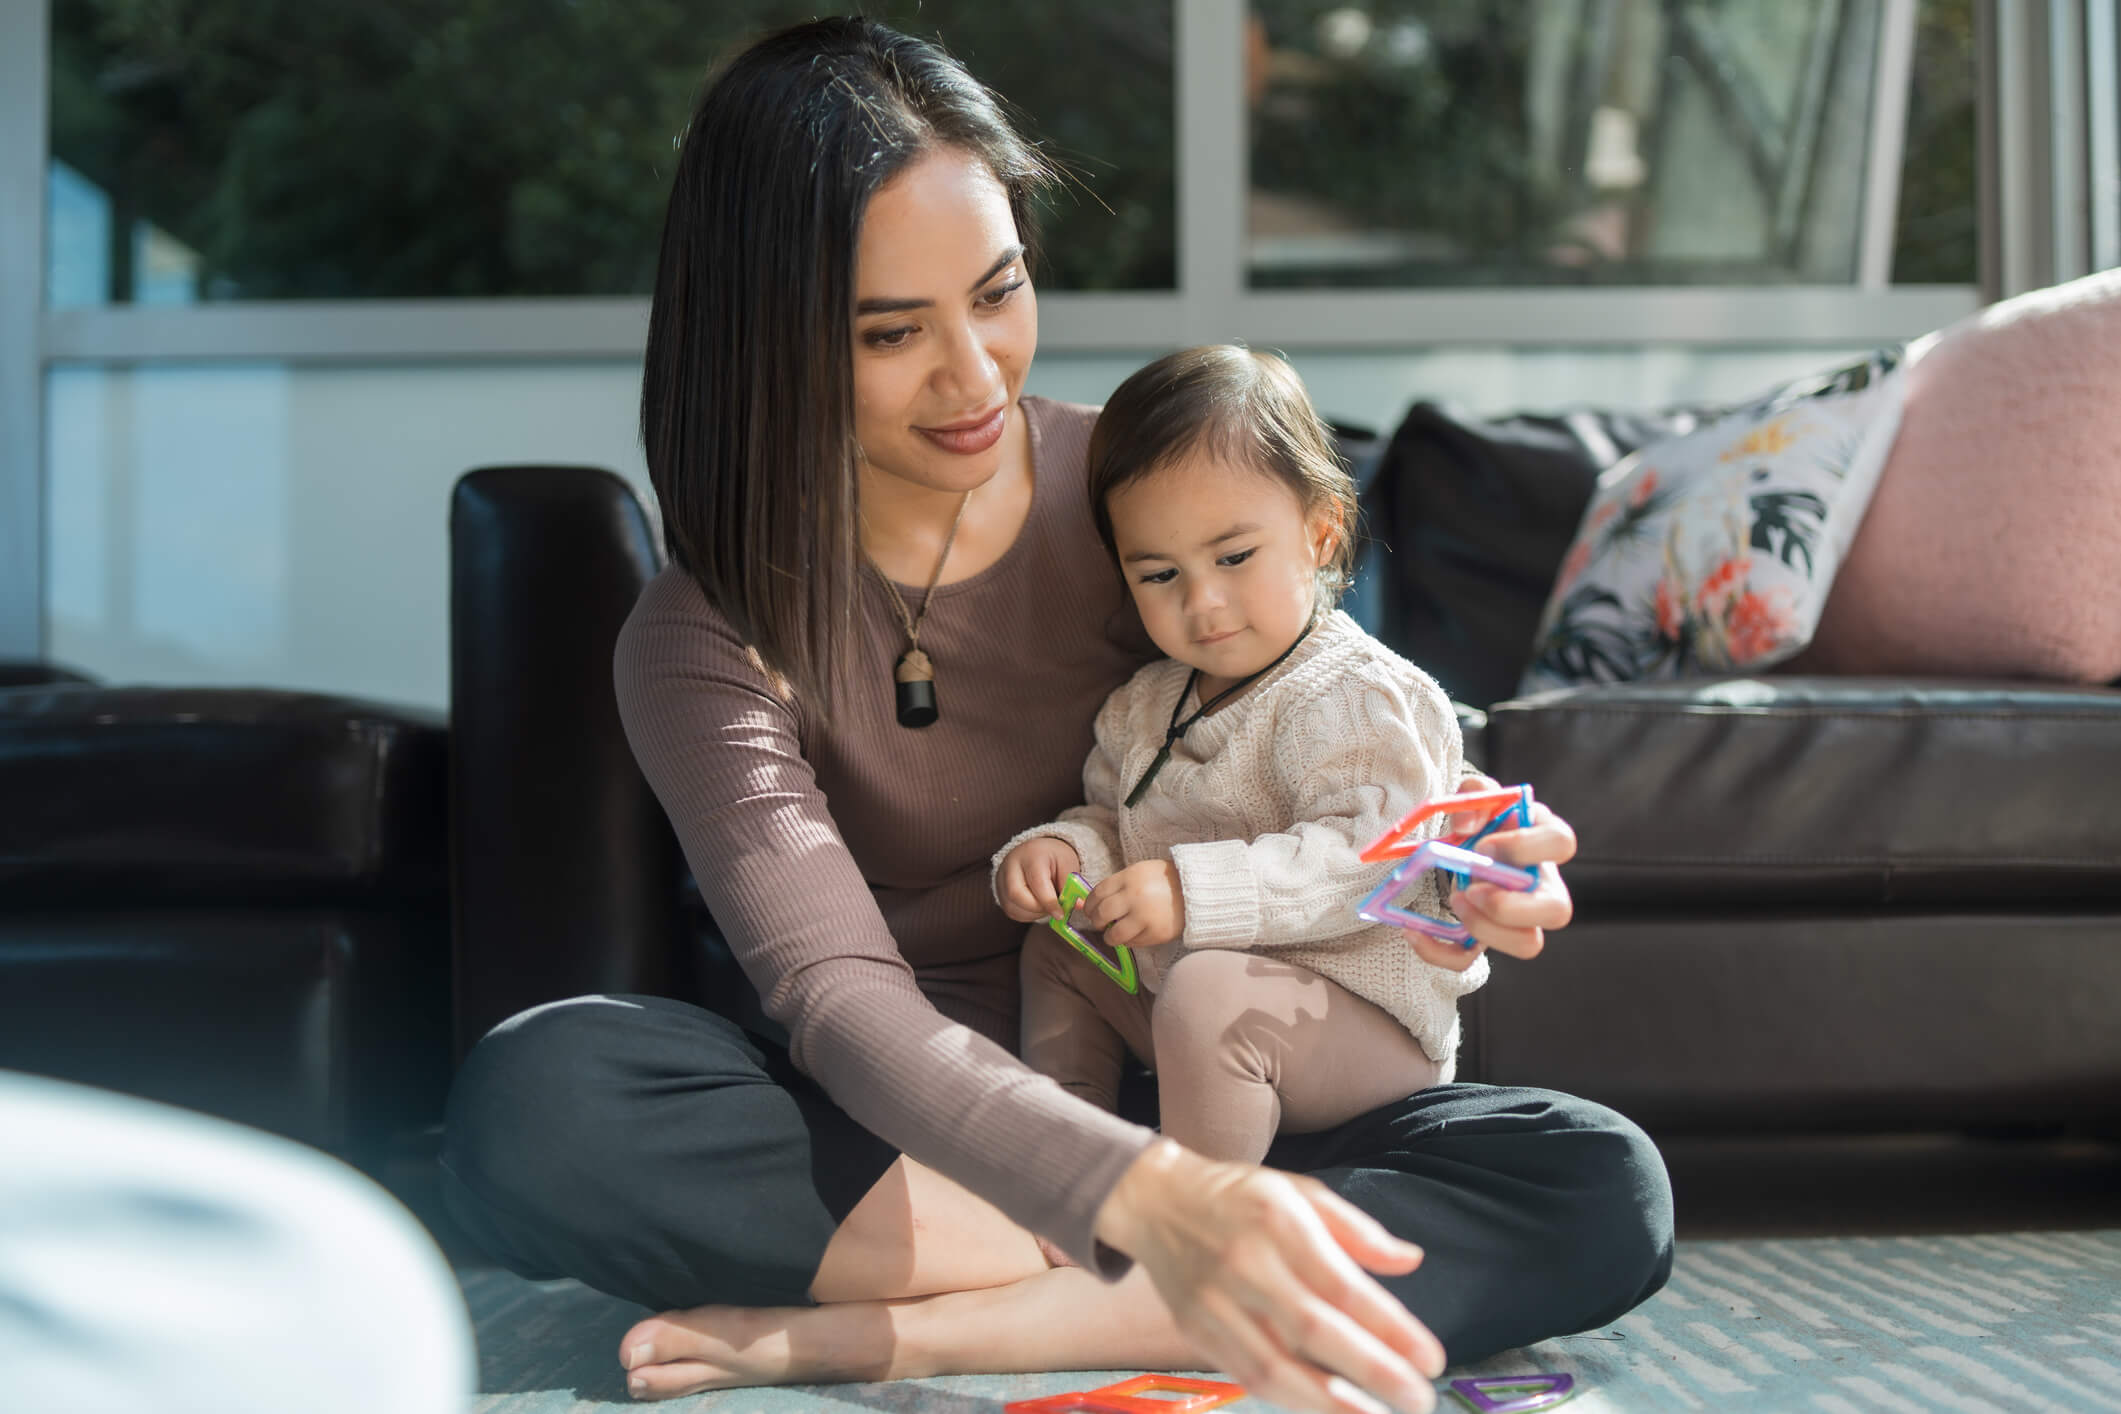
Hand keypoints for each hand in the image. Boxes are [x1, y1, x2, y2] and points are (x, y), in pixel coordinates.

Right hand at [998, 838, 1082, 922]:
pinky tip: (1038, 906)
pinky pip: (1012, 911)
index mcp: (1031, 855)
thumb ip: (1072, 885)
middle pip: (1016, 895)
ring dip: (1034, 914)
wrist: (1035, 852)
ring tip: (1047, 905)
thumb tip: (1079, 905)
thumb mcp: (1067, 864)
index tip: (1061, 913)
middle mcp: (1010, 865)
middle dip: (1038, 909)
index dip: (1049, 902)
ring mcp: (1001, 879)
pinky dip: (1027, 915)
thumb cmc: (1053, 858)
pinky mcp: (999, 892)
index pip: (1037, 882)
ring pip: (1012, 907)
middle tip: (1053, 910)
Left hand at [1084, 860, 1184, 947]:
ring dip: (1110, 937)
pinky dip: (1128, 942)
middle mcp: (1135, 897)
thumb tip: (1085, 904)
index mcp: (1129, 877)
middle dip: (1096, 922)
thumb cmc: (1164, 881)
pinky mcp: (1156, 933)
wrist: (1196, 890)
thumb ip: (1115, 886)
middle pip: (1102, 914)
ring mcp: (1145, 917)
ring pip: (1115, 935)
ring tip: (1113, 935)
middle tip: (1100, 924)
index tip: (1090, 910)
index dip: (1089, 905)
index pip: (1097, 893)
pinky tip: (1132, 935)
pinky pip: (1133, 943)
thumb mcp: (1139, 873)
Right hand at [1095, 1139, 1443, 1413]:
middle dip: (1372, 1371)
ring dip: (1330, 1402)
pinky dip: (1289, 1398)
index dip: (1389, 1327)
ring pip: (1274, 1365)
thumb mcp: (1300, 1191)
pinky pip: (1247, 1374)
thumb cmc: (1240, 1197)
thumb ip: (1357, 1230)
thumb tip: (1410, 1261)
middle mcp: (1245, 1262)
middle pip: (1312, 1330)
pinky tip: (1327, 1408)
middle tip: (1418, 1399)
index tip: (1430, 1358)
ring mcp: (1214, 1300)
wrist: (1155, 1200)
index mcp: (1277, 1219)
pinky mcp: (1196, 1329)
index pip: (1341, 1284)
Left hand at [1405, 797, 1576, 972]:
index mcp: (1545, 840)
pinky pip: (1472, 958)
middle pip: (1558, 910)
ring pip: (1528, 944)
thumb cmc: (1484, 818)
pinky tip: (1414, 931)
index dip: (1525, 847)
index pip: (1561, 843)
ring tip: (1456, 900)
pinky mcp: (1488, 936)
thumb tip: (1467, 826)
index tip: (1485, 846)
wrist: (1467, 841)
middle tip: (1472, 888)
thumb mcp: (1478, 794)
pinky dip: (1440, 951)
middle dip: (1513, 905)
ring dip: (1486, 929)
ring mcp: (1521, 917)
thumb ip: (1475, 794)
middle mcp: (1544, 884)